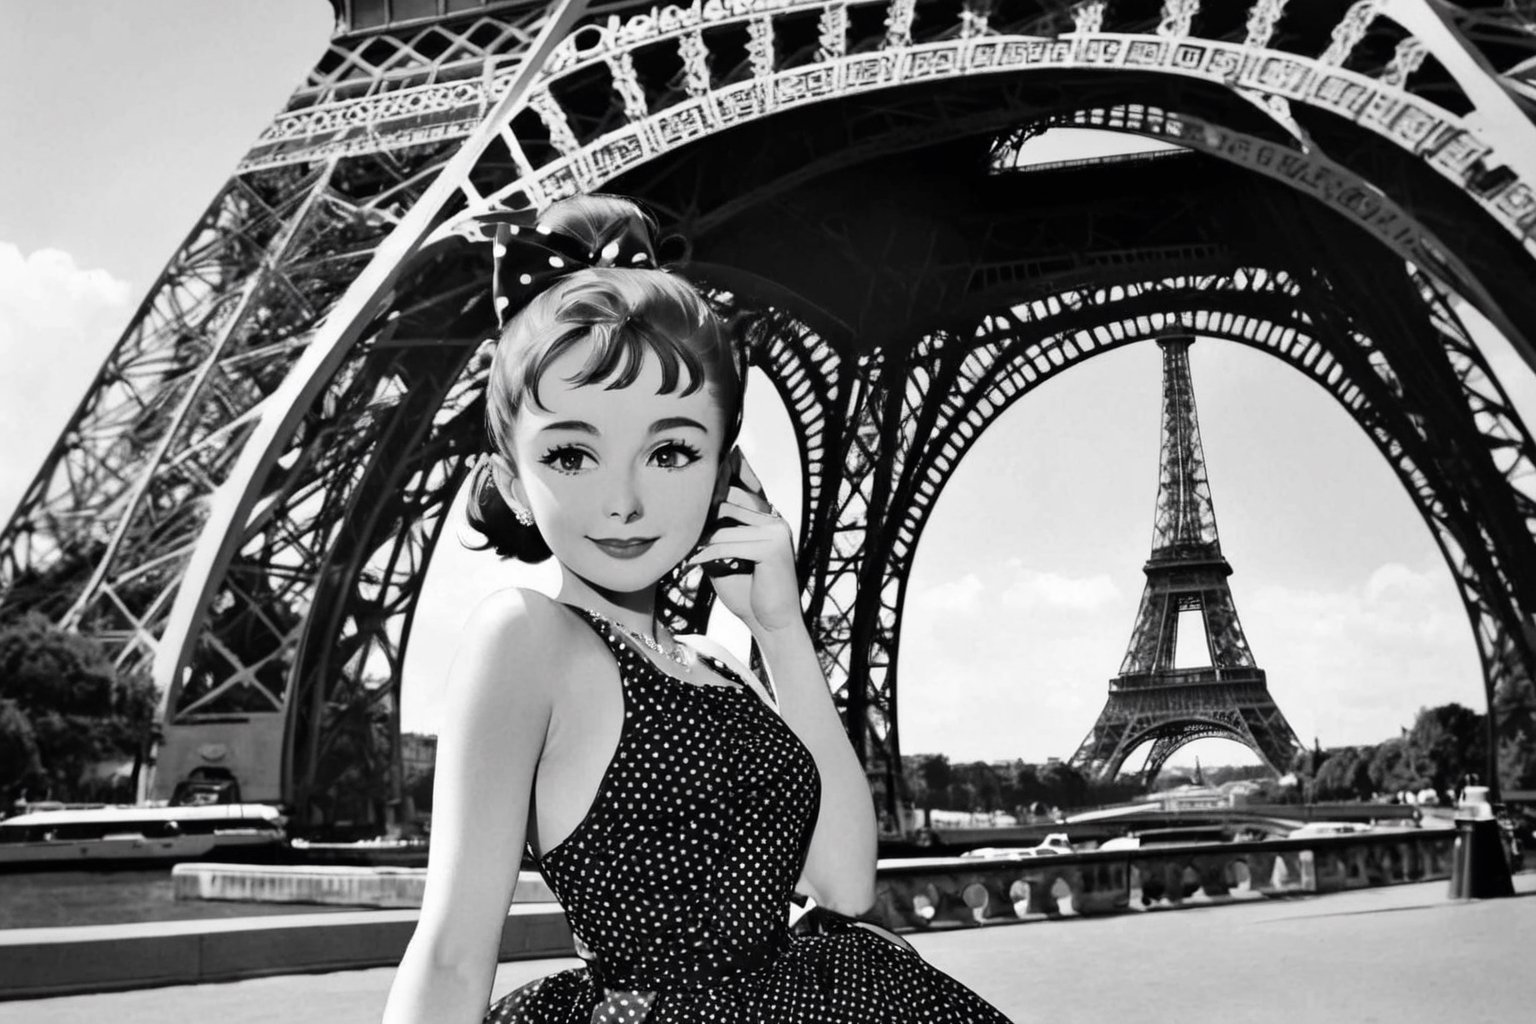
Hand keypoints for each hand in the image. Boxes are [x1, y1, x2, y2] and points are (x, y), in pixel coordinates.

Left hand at [683, 453, 801, 634]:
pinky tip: (689, 563)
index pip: (745, 485)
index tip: (699, 464)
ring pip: (725, 522)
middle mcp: (775, 519)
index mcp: (769, 518)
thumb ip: (713, 534)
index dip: (725, 472)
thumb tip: (684, 516)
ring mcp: (777, 531)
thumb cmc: (746, 592)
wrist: (771, 625)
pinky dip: (705, 555)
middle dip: (702, 506)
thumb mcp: (724, 557)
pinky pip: (728, 544)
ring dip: (698, 535)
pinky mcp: (772, 548)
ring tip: (680, 544)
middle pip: (731, 498)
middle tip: (673, 514)